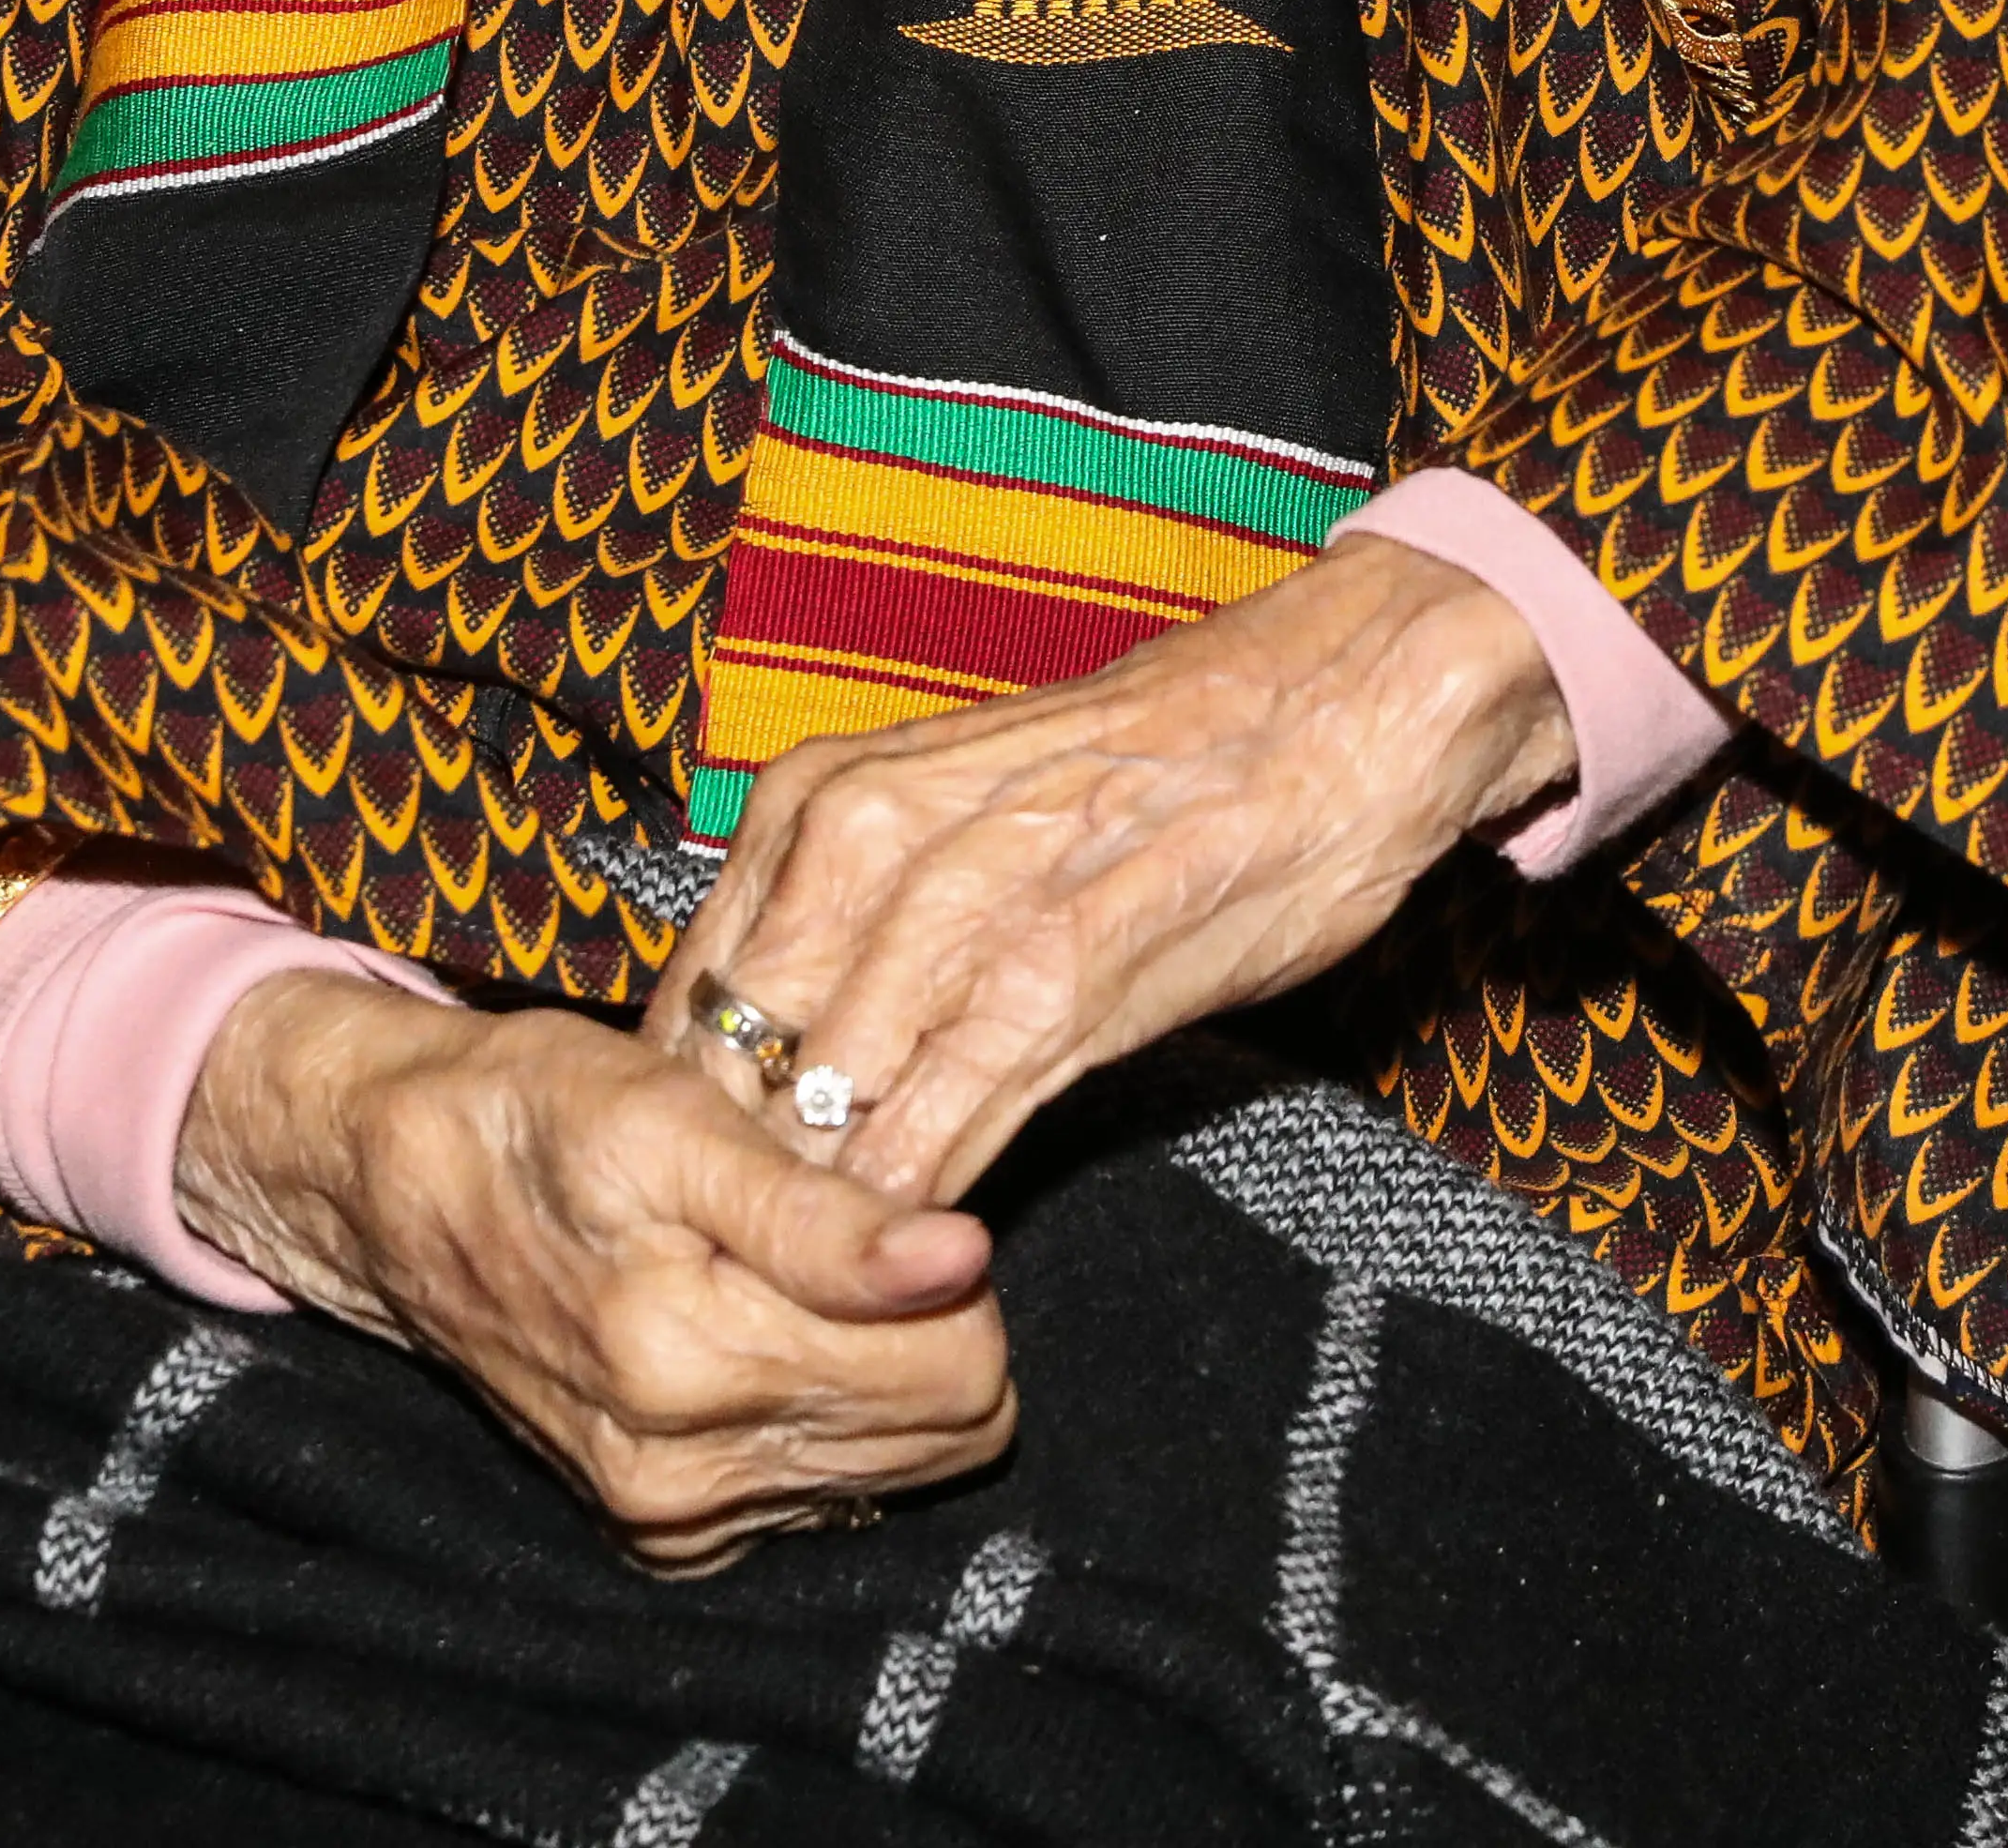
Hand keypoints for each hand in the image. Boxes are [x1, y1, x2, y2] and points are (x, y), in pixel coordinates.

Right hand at [172, 975, 1008, 1572]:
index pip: (963, 1377)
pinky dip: (805, 1413)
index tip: (874, 1214)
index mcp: (694, 1367)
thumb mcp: (675, 1120)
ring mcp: (666, 1519)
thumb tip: (963, 1259)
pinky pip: (817, 1492)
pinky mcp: (657, 1531)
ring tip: (768, 1276)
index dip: (946, 1280)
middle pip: (938, 1434)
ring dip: (861, 1370)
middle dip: (913, 1329)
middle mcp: (682, 1479)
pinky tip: (739, 1332)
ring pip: (887, 1467)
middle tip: (820, 1238)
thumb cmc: (533, 1118)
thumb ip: (823, 1215)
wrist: (394, 1184)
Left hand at [652, 534, 1568, 1211]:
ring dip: (813, 1204)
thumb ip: (853, 920)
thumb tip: (768, 1051)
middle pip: (740, 1057)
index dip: (679, 1119)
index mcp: (822, 800)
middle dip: (728, 1180)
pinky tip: (908, 1259)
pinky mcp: (1067, 968)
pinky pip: (953, 1108)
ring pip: (834, 1092)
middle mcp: (867, 841)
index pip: (692, 996)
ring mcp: (963, 904)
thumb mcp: (951, 818)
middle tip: (726, 1282)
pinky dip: (920, 1193)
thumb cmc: (1145, 770)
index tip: (685, 1209)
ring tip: (801, 1301)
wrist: (1328, 706)